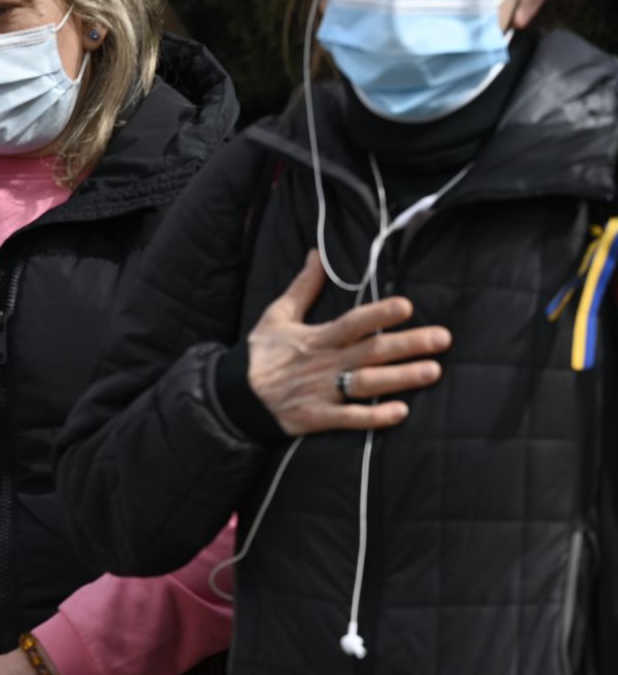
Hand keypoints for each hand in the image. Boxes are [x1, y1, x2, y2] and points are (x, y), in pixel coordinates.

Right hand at [247, 251, 451, 435]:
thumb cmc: (259, 355)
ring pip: (366, 384)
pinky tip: (399, 413)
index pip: (352, 323)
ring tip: (432, 372)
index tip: (407, 307)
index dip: (379, 314)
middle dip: (408, 345)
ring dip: (400, 378)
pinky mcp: (315, 418)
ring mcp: (320, 392)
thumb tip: (318, 254)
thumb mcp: (276, 316)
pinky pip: (348, 419)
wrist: (231, 397)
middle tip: (442, 339)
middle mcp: (323, 363)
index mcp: (316, 338)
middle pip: (371, 352)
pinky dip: (372, 417)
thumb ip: (302, 287)